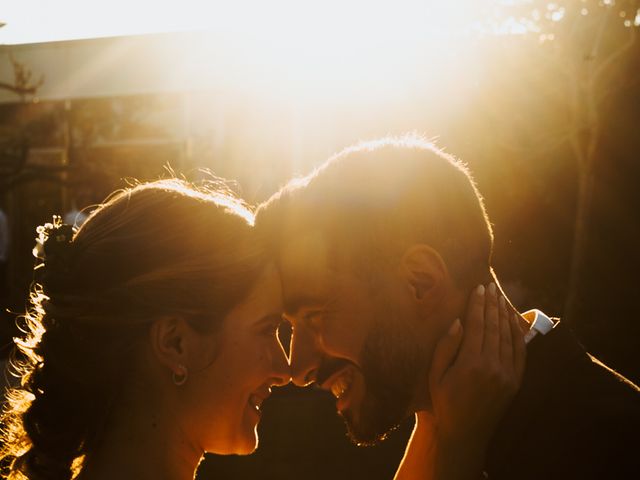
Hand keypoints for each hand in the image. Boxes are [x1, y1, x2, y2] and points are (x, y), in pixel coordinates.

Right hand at [429, 283, 524, 449]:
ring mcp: (506, 374)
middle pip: (493, 326)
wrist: (465, 434)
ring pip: (507, 335)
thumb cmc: (444, 403)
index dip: (477, 304)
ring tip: (500, 297)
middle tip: (490, 286)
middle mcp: (491, 366)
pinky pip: (519, 351)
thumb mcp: (435, 375)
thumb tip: (458, 321)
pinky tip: (513, 319)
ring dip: (504, 314)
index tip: (478, 288)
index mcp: (470, 363)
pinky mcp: (515, 381)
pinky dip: (517, 332)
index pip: (476, 324)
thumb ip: (445, 347)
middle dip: (491, 304)